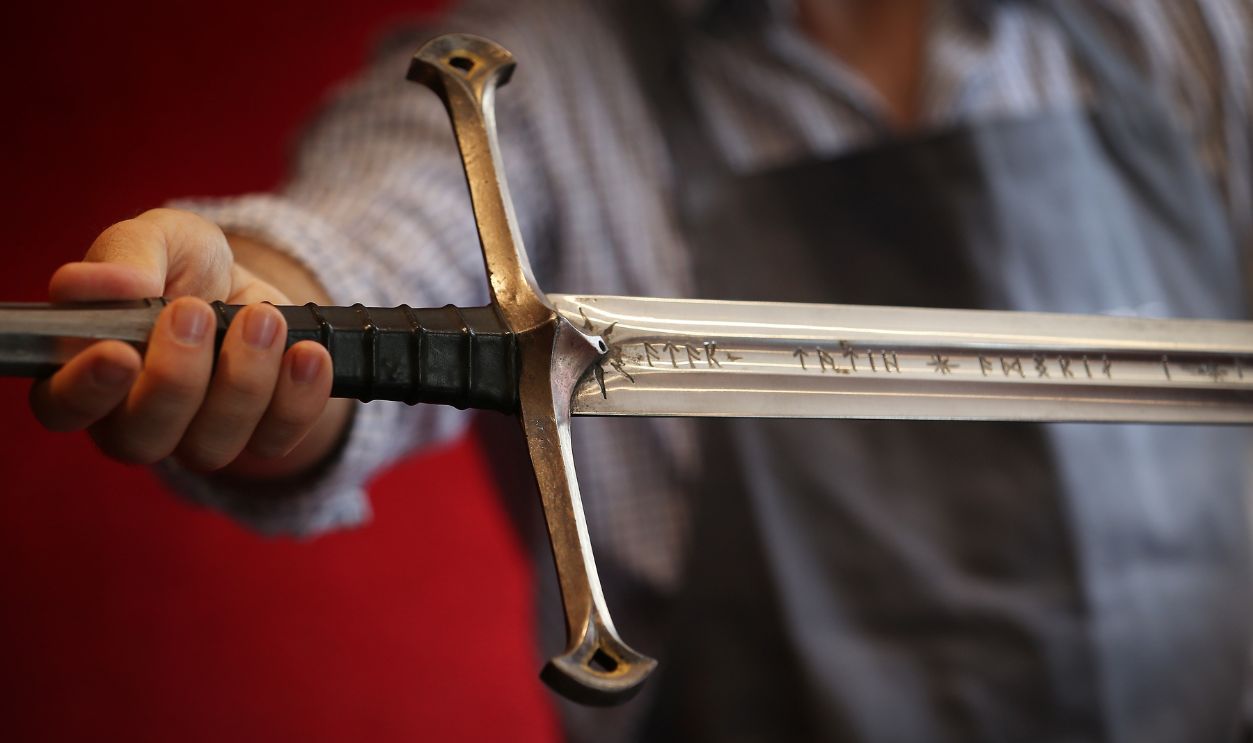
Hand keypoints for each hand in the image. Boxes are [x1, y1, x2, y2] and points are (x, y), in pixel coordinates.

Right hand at [30, 208, 341, 474]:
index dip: (86, 390)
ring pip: (210, 446)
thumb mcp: (158, 238)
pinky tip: (308, 353)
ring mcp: (194, 439)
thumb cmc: (185, 267)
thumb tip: (109, 286)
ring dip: (243, 380)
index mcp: (83, 372)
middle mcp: (131, 419)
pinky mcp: (255, 439)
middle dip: (177, 377)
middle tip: (198, 311)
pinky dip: (297, 399)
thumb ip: (127, 255)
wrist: (249, 286)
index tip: (120, 354)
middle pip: (142, 436)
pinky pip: (273, 443)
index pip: (62, 406)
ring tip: (263, 319)